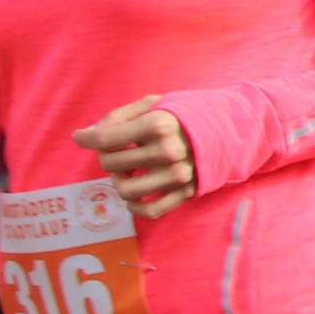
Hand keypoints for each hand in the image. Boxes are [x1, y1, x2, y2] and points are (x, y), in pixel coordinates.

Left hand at [75, 96, 197, 218]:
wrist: (232, 128)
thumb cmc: (188, 113)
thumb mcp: (156, 102)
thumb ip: (118, 117)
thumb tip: (82, 136)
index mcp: (159, 125)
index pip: (105, 139)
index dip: (87, 138)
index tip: (81, 137)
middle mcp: (168, 152)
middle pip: (111, 164)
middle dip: (107, 156)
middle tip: (119, 150)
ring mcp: (178, 175)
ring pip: (126, 191)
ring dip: (119, 182)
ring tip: (128, 171)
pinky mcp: (187, 192)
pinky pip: (150, 211)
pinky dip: (135, 206)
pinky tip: (136, 194)